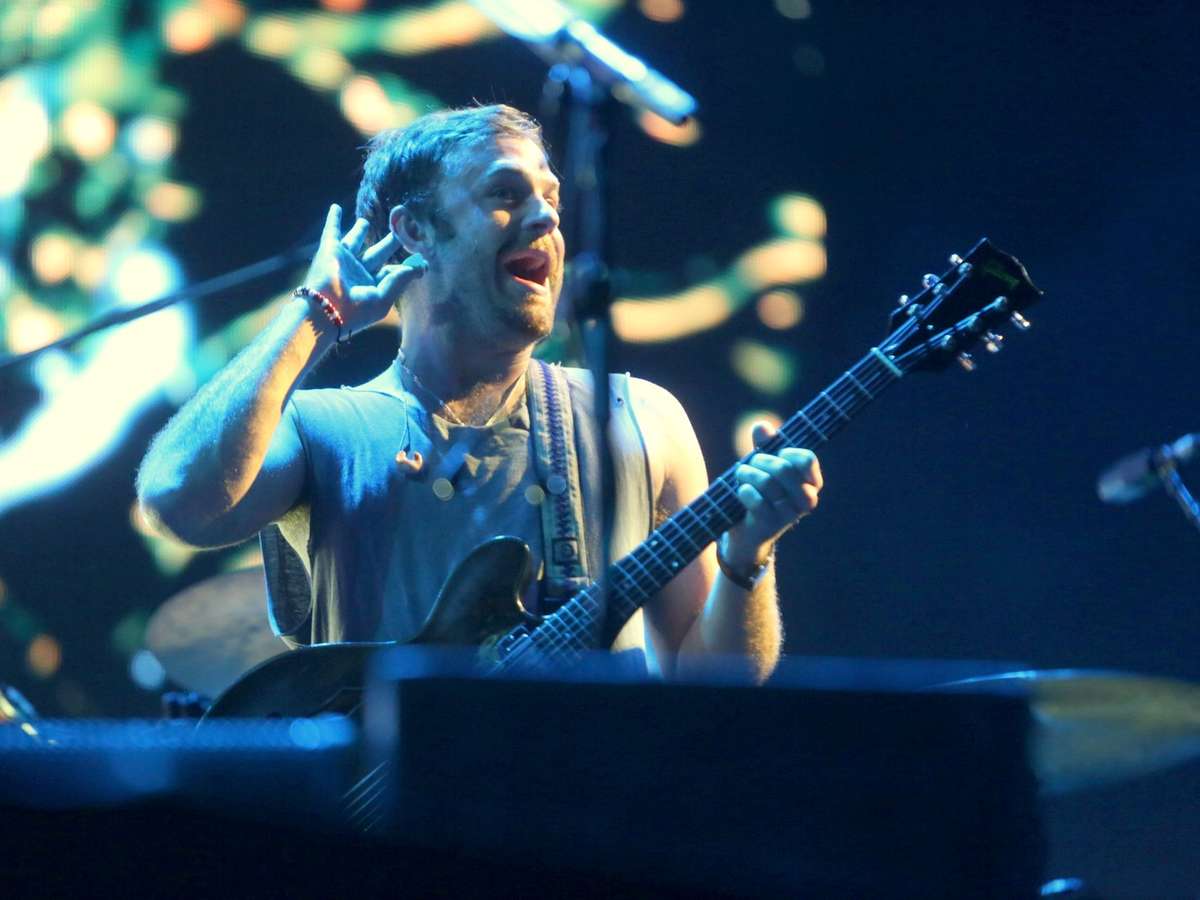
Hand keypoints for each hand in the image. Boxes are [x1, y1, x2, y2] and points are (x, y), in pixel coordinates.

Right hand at [302, 204, 425, 332]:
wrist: (323, 310)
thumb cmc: (355, 310)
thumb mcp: (383, 298)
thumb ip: (401, 279)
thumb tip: (421, 266)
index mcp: (372, 287)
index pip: (392, 272)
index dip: (406, 265)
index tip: (420, 256)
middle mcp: (358, 274)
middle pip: (378, 253)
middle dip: (390, 241)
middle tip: (401, 228)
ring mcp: (344, 261)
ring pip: (355, 241)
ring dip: (359, 230)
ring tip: (364, 221)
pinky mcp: (330, 250)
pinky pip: (332, 230)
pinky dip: (333, 219)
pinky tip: (336, 208)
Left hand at [721, 422, 822, 568]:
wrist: (749, 528)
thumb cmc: (761, 490)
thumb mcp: (764, 464)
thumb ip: (765, 444)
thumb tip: (761, 427)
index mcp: (812, 482)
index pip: (807, 459)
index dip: (787, 452)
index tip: (778, 455)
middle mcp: (807, 500)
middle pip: (783, 469)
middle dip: (760, 461)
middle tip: (750, 464)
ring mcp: (790, 514)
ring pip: (767, 483)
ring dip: (747, 474)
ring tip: (741, 475)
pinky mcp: (772, 525)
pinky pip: (756, 500)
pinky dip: (744, 491)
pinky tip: (741, 492)